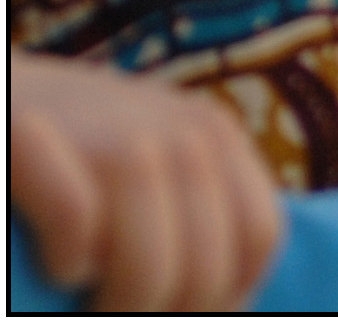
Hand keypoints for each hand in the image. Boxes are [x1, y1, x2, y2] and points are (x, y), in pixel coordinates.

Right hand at [8, 51, 283, 311]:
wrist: (3, 91)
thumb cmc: (77, 151)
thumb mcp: (157, 163)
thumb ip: (196, 207)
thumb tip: (231, 294)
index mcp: (214, 136)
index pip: (258, 235)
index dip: (225, 292)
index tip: (180, 307)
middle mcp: (178, 130)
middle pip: (205, 266)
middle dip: (169, 309)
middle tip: (123, 309)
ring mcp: (111, 132)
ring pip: (149, 261)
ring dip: (124, 299)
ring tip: (92, 294)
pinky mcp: (37, 139)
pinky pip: (78, 224)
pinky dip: (70, 264)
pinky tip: (62, 267)